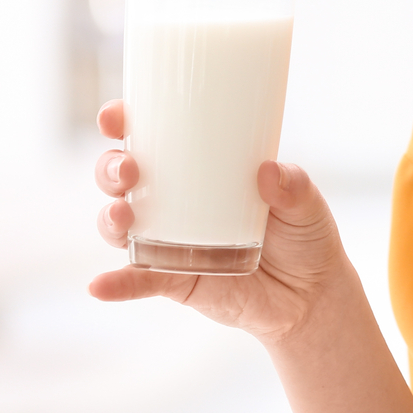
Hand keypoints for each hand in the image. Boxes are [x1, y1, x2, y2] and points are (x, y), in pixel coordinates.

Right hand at [89, 100, 353, 345]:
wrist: (311, 296)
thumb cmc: (305, 236)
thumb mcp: (307, 204)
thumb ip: (294, 186)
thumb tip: (269, 171)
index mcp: (202, 169)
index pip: (154, 138)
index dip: (126, 123)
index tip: (115, 116)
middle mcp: (175, 202)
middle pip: (123, 178)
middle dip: (111, 168)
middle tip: (129, 169)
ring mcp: (169, 241)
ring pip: (121, 224)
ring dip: (110, 217)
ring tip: (122, 214)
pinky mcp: (174, 279)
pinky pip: (138, 281)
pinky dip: (117, 283)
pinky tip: (101, 285)